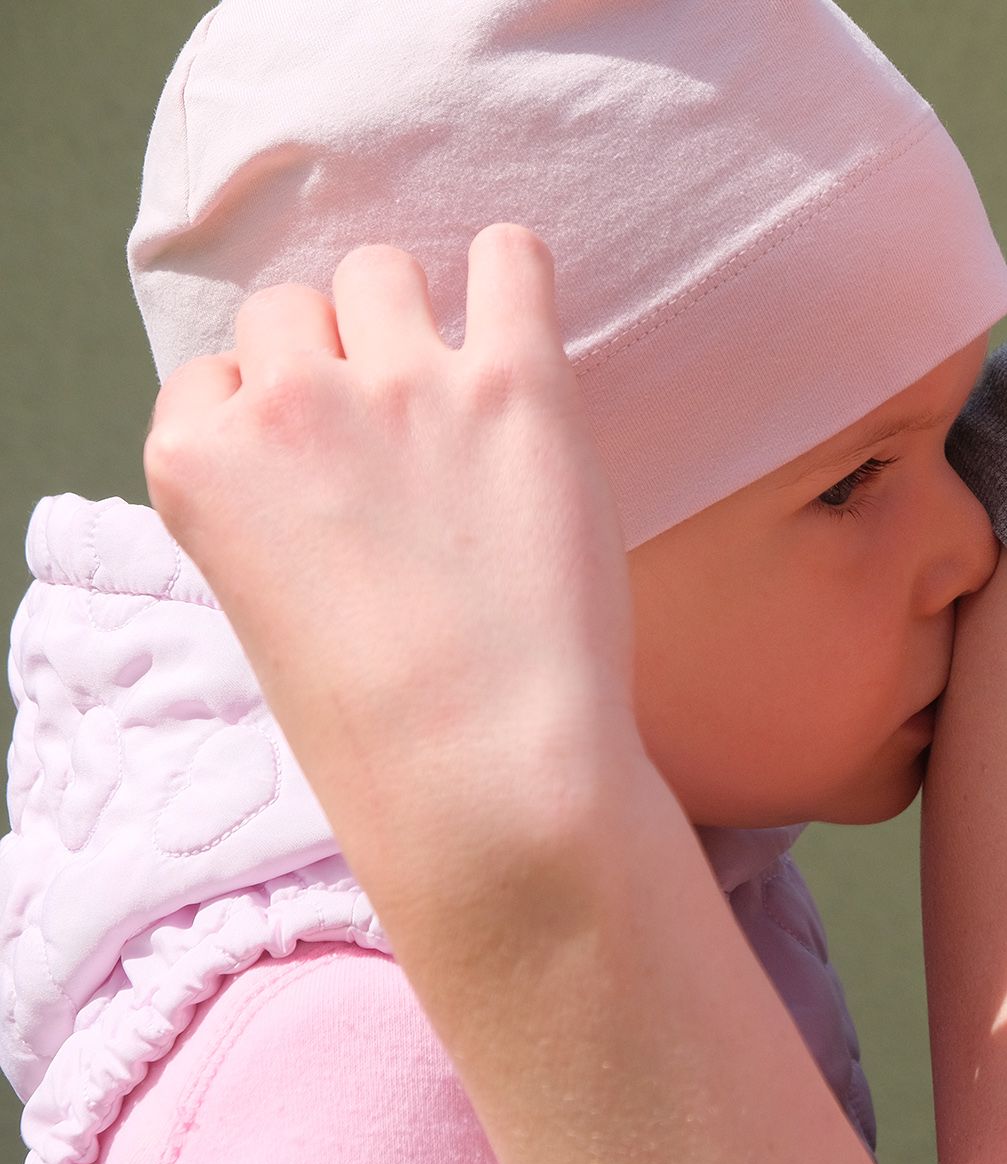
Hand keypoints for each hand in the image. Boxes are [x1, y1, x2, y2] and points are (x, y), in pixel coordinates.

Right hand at [145, 224, 641, 908]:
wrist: (487, 773)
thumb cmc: (384, 729)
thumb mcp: (264, 610)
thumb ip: (270, 511)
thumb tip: (324, 464)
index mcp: (198, 464)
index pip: (214, 375)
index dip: (273, 418)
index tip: (319, 469)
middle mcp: (288, 404)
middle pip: (290, 307)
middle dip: (335, 358)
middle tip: (395, 436)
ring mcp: (402, 385)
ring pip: (380, 270)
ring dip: (409, 317)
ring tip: (457, 392)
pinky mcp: (515, 385)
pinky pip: (511, 258)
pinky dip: (514, 275)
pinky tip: (520, 321)